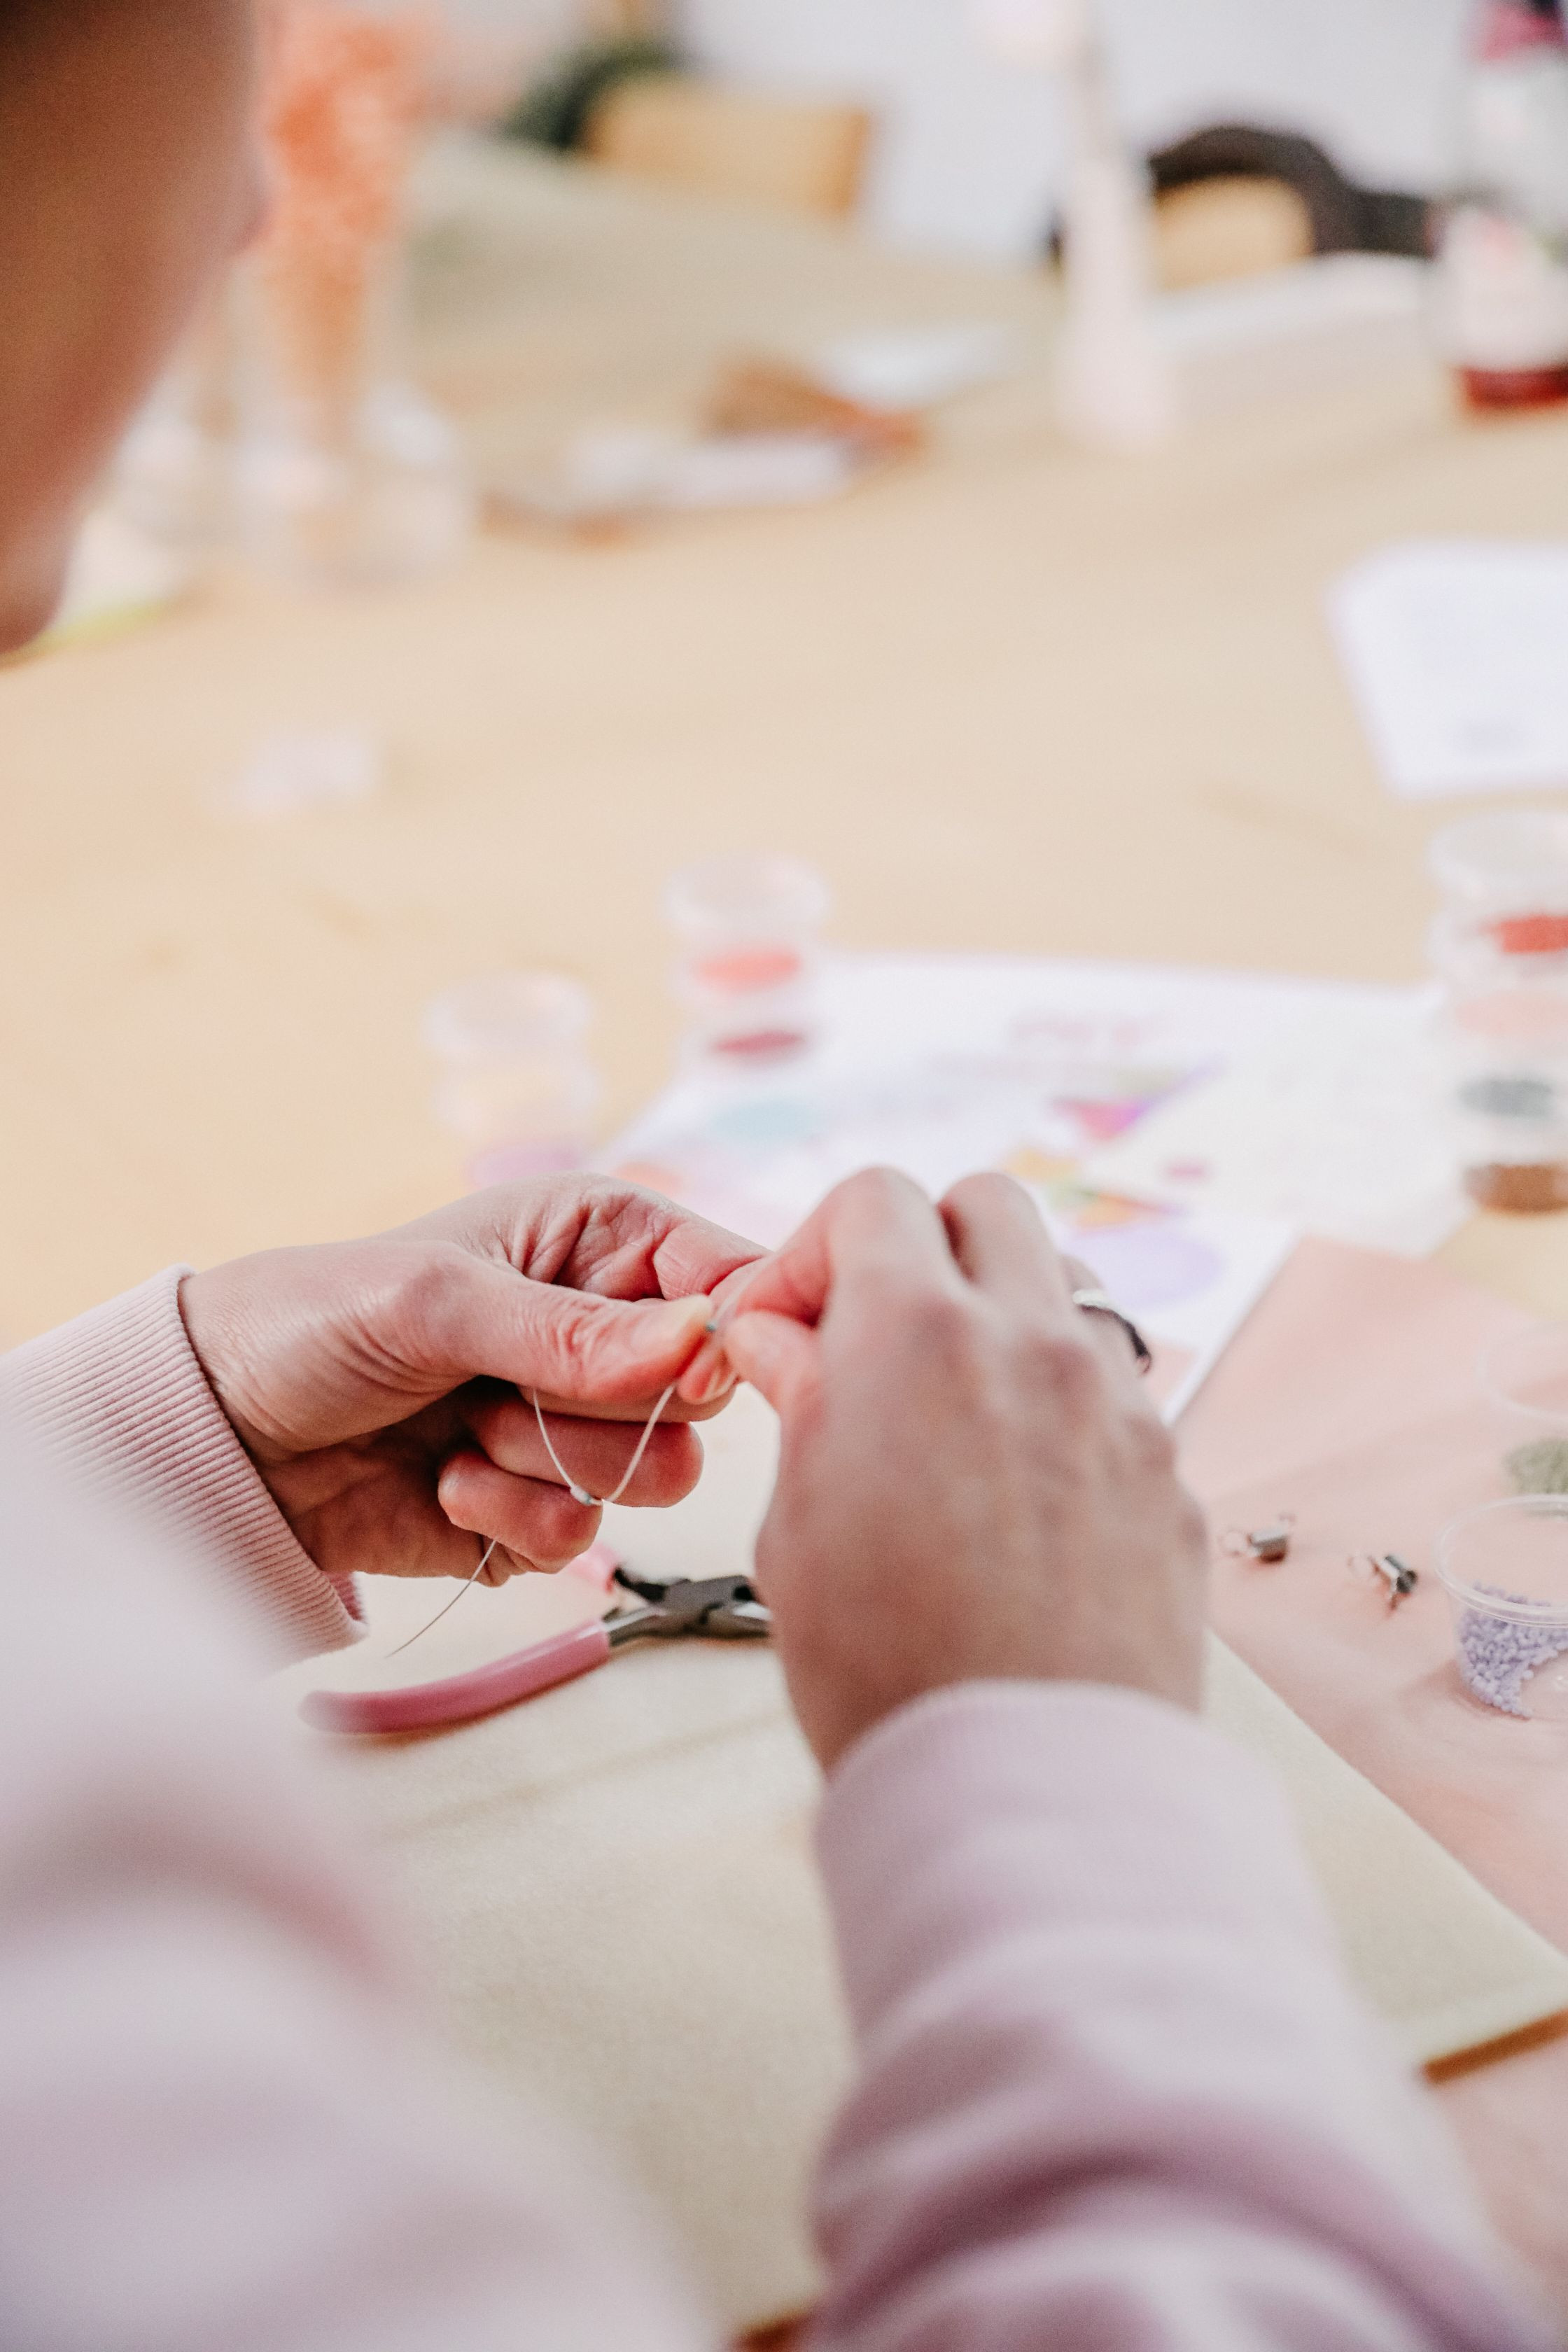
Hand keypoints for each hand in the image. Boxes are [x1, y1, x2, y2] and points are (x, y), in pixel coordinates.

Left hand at [180, 1180, 762, 1584]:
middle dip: (601, 1404)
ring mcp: (572, 1425)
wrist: (219, 1435)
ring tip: (459, 1428)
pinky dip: (510, 1518)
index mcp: (599, 1241)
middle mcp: (603, 1330)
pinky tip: (442, 1482)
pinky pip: (584, 1538)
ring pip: (655, 1473)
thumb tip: (701, 1339)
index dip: (727, 1326)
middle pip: (700, 1394)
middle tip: (505, 1383)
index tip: (686, 1366)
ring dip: (546, 1462)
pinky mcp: (539, 1508)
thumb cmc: (313, 1321)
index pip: (726, 1276)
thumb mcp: (439, 1301)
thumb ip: (573, 1330)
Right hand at [718, 1168, 1207, 1769]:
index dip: (815, 1249)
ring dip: (1002, 1312)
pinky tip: (1020, 1488)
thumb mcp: (798, 1521)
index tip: (786, 1326)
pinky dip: (1059, 1401)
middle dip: (920, 1247)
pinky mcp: (1170, 1471)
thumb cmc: (886, 1666)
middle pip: (986, 1205)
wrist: (1027, 1784)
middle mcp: (1033, 1339)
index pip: (874, 1199)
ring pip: (1066, 1284)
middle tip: (873, 1340)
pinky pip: (1114, 1388)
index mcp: (918, 1333)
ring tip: (953, 1410)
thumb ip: (802, 1398)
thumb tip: (782, 1335)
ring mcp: (1118, 1402)